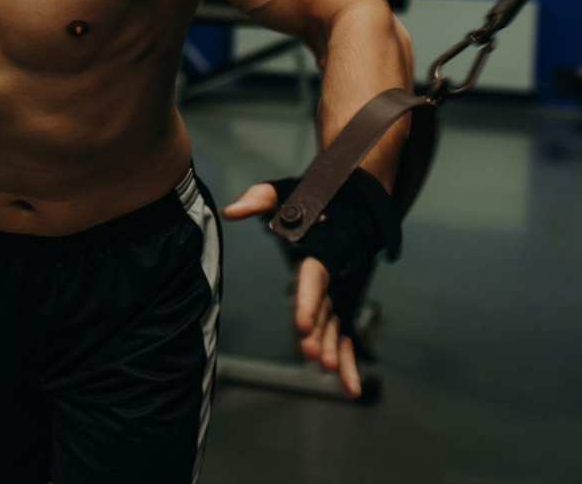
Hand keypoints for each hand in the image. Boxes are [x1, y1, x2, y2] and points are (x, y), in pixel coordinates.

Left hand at [222, 182, 362, 398]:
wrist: (348, 205)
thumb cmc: (310, 202)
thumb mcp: (281, 192)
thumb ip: (258, 199)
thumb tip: (232, 211)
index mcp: (318, 252)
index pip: (313, 280)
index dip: (308, 302)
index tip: (300, 324)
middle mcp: (333, 277)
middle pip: (326, 310)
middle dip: (319, 334)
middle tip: (310, 356)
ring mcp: (339, 294)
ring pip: (336, 327)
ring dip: (333, 350)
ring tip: (327, 371)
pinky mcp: (339, 306)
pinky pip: (344, 337)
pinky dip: (349, 362)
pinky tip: (350, 389)